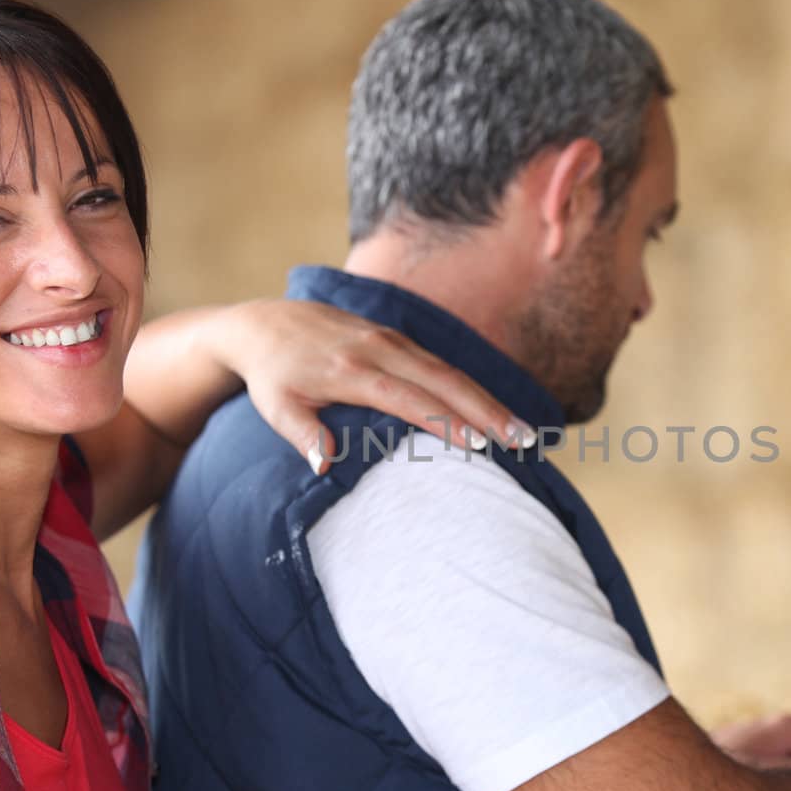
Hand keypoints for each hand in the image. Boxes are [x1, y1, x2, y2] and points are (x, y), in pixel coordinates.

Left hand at [224, 299, 531, 471]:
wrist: (265, 324)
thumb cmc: (273, 375)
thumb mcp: (277, 407)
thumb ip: (301, 434)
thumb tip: (324, 465)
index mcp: (352, 370)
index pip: (409, 399)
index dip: (447, 421)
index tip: (481, 445)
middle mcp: (379, 350)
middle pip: (445, 381)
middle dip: (488, 411)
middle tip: (525, 441)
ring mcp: (391, 340)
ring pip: (450, 371)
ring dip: (488, 400)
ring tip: (522, 431)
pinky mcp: (396, 338)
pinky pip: (441, 364)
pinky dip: (470, 387)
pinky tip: (493, 409)